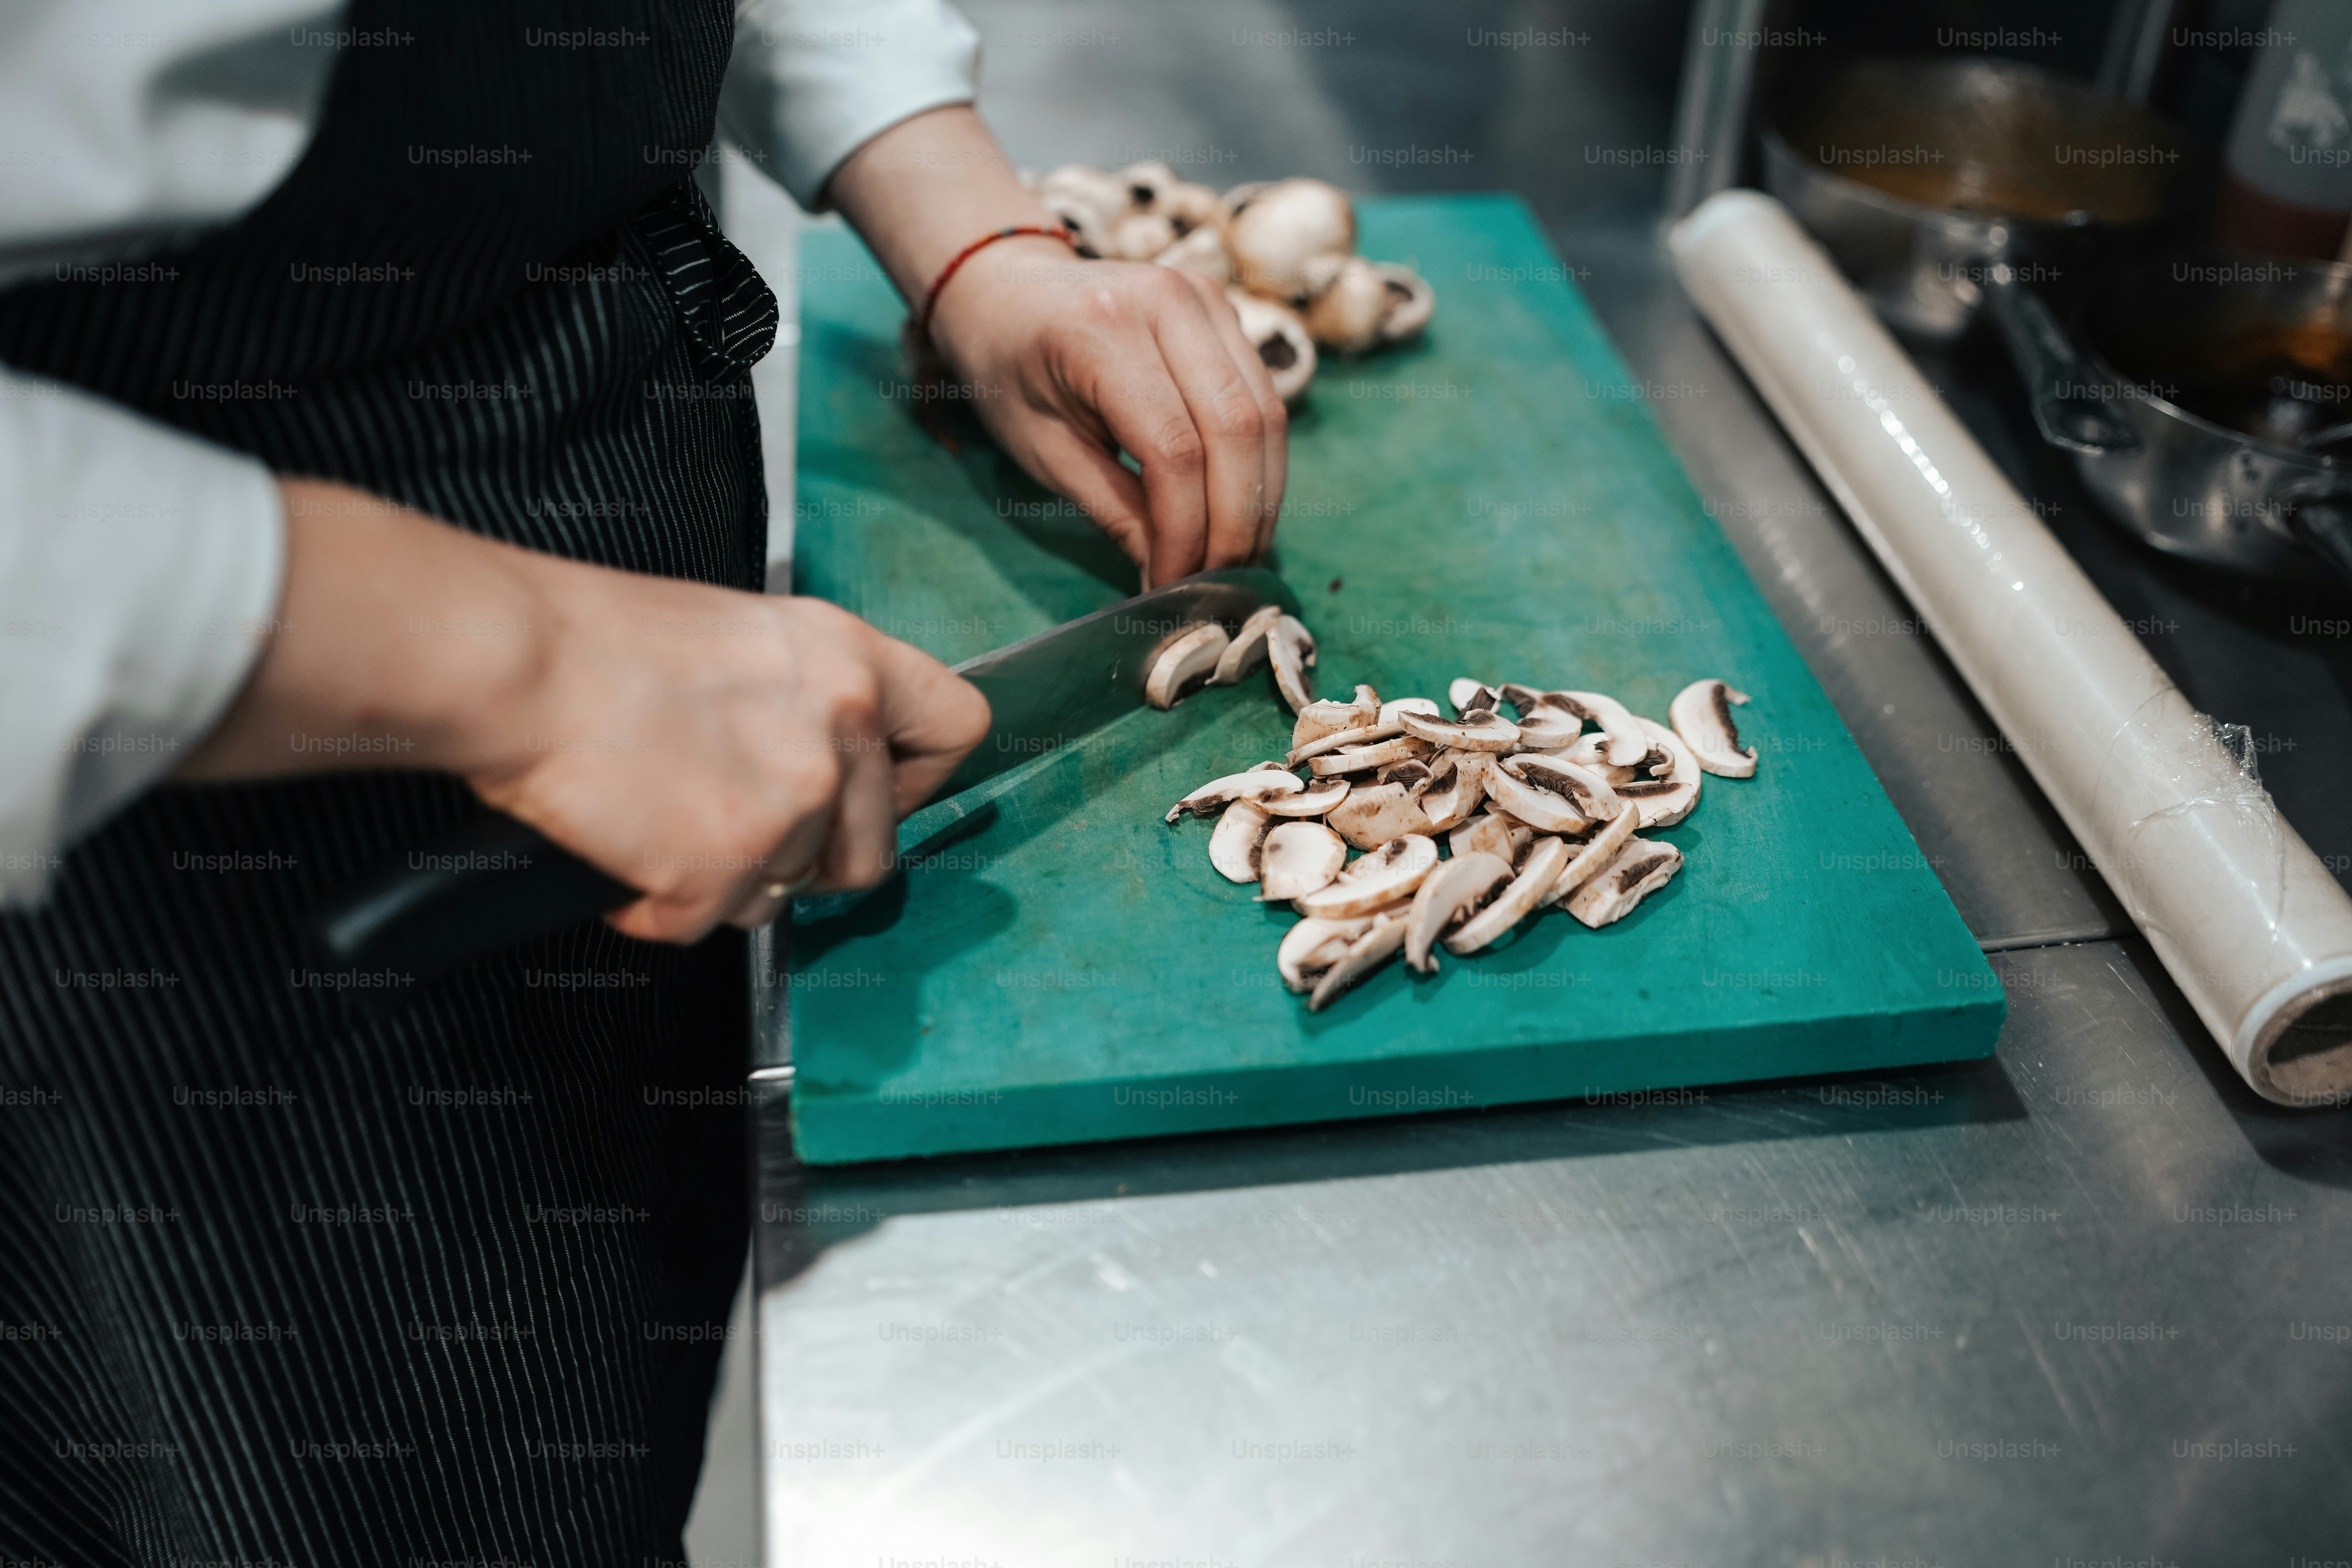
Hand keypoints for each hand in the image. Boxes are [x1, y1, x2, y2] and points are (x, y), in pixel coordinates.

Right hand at [181, 480, 988, 940]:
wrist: (521, 664)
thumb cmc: (603, 644)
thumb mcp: (745, 640)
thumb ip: (805, 701)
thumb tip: (822, 764)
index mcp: (850, 661)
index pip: (958, 728)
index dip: (922, 779)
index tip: (884, 793)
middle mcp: (841, 731)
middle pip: (874, 851)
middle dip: (808, 861)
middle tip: (733, 827)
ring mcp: (792, 806)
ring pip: (786, 892)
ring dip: (727, 879)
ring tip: (661, 818)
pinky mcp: (728, 867)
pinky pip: (707, 924)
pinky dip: (659, 906)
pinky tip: (626, 849)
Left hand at [822, 106, 1288, 586]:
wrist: (1006, 288)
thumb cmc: (1010, 372)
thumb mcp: (1042, 449)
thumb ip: (1113, 509)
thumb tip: (1171, 577)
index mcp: (1102, 331)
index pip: (1174, 449)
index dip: (1186, 530)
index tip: (1174, 585)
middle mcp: (1167, 301)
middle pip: (1237, 428)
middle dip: (1237, 521)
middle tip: (1220, 582)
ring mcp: (1204, 298)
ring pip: (1266, 414)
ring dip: (1261, 497)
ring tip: (1236, 555)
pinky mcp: (1224, 310)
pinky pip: (1264, 398)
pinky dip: (1258, 463)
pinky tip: (1240, 507)